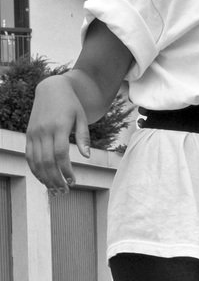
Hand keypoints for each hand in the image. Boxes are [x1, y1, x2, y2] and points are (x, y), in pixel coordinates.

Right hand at [25, 75, 91, 192]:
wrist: (51, 89)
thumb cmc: (71, 103)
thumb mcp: (82, 117)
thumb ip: (83, 136)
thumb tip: (86, 156)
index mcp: (59, 126)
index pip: (60, 154)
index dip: (66, 170)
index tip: (73, 181)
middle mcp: (44, 131)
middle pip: (46, 161)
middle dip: (55, 179)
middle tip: (64, 191)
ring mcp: (34, 133)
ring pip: (35, 161)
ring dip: (44, 178)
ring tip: (54, 189)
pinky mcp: (29, 135)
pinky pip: (29, 156)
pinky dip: (35, 169)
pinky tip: (43, 178)